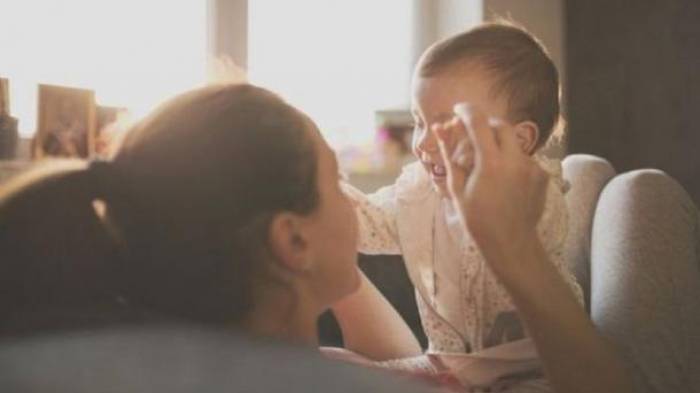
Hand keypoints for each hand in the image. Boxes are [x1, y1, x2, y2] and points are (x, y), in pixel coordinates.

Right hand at [434, 103, 548, 265]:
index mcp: (491, 163)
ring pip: (513, 142)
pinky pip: (523, 158)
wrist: (510, 244)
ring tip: (486, 167)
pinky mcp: (542, 175)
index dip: (466, 111)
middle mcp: (515, 160)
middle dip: (485, 125)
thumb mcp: (457, 188)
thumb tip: (440, 128)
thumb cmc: (478, 220)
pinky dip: (511, 161)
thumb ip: (450, 154)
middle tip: (472, 135)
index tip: (458, 110)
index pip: (478, 122)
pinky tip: (502, 181)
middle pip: (500, 125)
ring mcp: (532, 167)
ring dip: (498, 145)